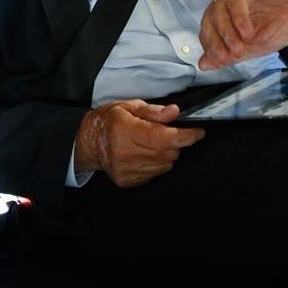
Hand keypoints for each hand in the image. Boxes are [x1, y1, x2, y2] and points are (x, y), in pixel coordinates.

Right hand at [73, 100, 205, 187]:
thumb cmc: (110, 120)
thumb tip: (175, 112)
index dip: (186, 136)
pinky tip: (144, 155)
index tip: (198, 132)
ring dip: (165, 154)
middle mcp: (126, 153)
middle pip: (169, 152)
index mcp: (127, 130)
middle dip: (174, 142)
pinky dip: (156, 164)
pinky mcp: (128, 181)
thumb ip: (153, 111)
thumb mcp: (129, 106)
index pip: (165, 137)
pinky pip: (156, 174)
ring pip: (165, 165)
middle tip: (164, 133)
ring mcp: (127, 170)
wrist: (89, 142)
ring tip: (151, 143)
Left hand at [197, 0, 287, 70]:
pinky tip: (248, 32)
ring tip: (240, 48)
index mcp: (228, 13)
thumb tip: (204, 65)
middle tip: (229, 56)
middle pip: (210, 18)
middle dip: (217, 40)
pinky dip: (239, 18)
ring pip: (220, 8)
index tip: (220, 61)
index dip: (211, 45)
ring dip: (227, 31)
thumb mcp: (258, 46)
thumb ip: (231, 54)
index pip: (208, 29)